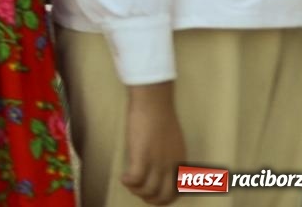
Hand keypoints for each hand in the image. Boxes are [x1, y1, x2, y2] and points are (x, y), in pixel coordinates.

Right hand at [121, 82, 185, 204]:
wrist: (153, 103)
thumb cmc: (161, 116)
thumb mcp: (173, 141)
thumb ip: (169, 155)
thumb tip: (161, 165)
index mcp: (179, 162)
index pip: (177, 191)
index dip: (164, 198)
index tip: (153, 193)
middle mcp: (170, 167)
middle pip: (163, 196)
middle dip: (150, 200)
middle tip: (139, 192)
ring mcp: (156, 163)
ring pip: (148, 191)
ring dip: (136, 191)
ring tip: (128, 183)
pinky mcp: (142, 157)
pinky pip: (135, 180)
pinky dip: (128, 182)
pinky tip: (123, 177)